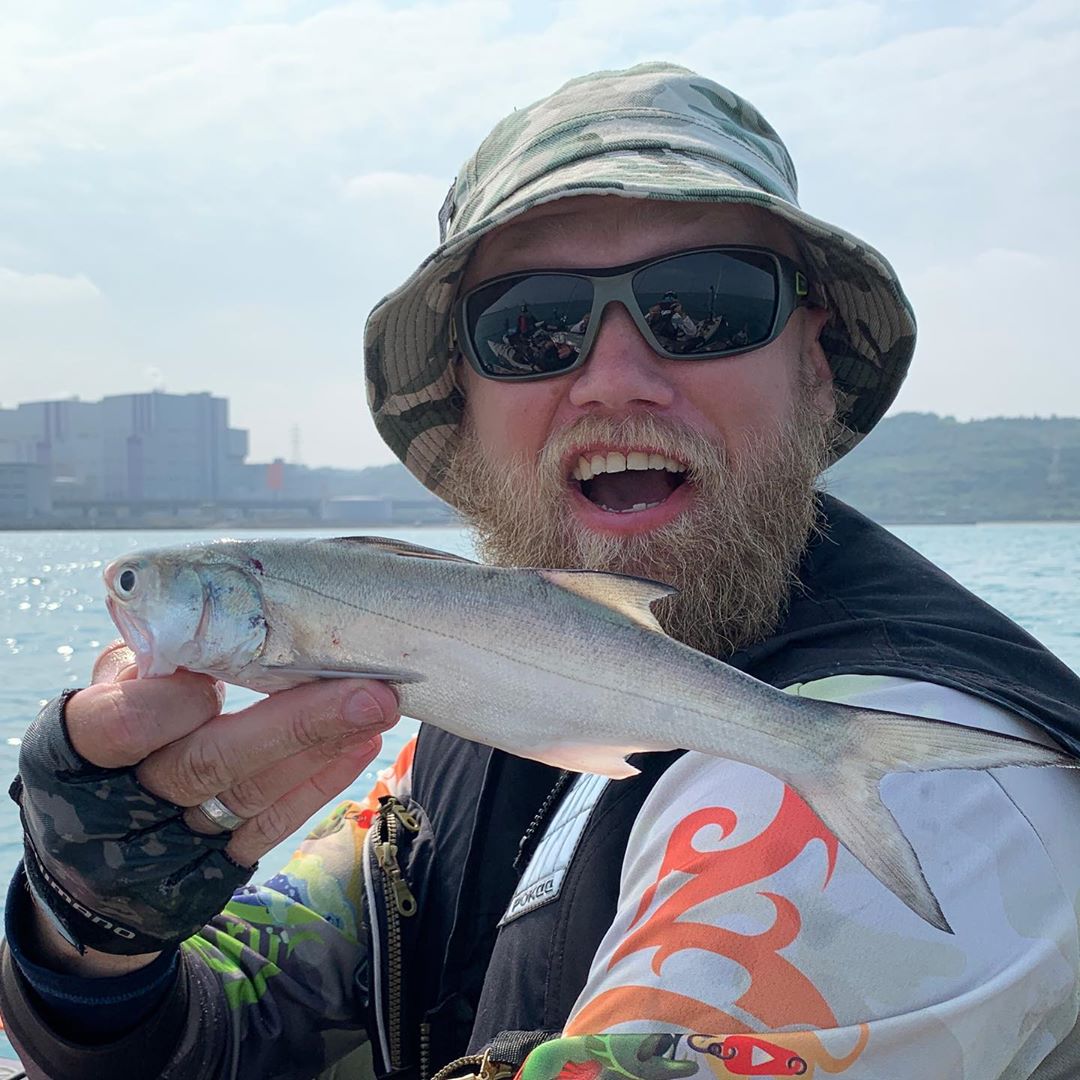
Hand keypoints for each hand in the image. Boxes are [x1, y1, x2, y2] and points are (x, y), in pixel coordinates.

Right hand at [17, 641, 397, 974]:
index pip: (125, 724)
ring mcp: (171, 844)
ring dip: (322, 746)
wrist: (93, 861)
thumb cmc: (109, 748)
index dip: (175, 701)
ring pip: (250, 795)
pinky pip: (270, 826)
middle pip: (209, 762)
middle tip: (368, 690)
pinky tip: (361, 746)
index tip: (218, 674)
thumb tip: (203, 616)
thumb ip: (144, 664)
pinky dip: (318, 784)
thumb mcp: (103, 701)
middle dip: (295, 723)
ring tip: (378, 706)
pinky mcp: (212, 869)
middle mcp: (124, 803)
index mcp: (77, 751)